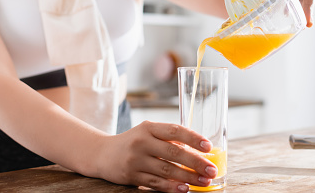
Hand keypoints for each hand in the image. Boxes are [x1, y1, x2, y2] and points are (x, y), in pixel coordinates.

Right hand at [97, 121, 217, 192]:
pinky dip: (172, 187)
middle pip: (174, 152)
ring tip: (204, 181)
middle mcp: (142, 141)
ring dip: (188, 177)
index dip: (193, 138)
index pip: (175, 130)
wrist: (102, 153)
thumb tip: (198, 151)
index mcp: (149, 127)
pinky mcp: (131, 176)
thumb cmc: (133, 142)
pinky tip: (184, 189)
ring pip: (167, 170)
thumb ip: (168, 139)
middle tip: (211, 170)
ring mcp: (136, 159)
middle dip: (196, 162)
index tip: (208, 147)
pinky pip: (156, 183)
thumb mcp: (148, 133)